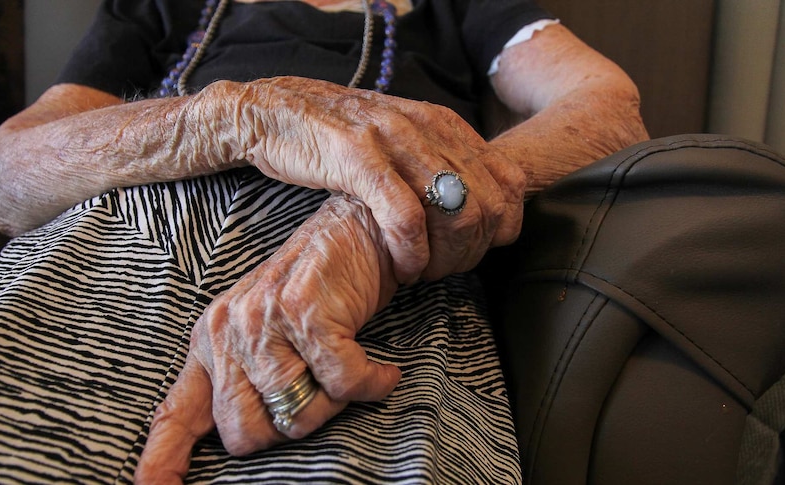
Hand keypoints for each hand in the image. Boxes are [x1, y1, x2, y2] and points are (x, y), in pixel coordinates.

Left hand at [134, 195, 401, 483]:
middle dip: (290, 426)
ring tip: (347, 367)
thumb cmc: (319, 287)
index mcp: (211, 340)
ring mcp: (264, 320)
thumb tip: (241, 440)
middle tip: (318, 390)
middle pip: (247, 434)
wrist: (359, 227)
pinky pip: (343, 386)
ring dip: (334, 404)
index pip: (177, 414)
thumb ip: (244, 379)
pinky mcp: (306, 313)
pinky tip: (380, 370)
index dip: (161, 462)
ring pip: (297, 416)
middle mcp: (229, 330)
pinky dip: (371, 384)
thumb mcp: (265, 331)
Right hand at [202, 76, 525, 281]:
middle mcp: (427, 127)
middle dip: (474, 250)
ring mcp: (394, 140)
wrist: (273, 112)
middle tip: (445, 271)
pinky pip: (406, 217)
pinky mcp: (358, 158)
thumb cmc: (338, 137)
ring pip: (457, 211)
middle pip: (489, 204)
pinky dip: (412, 253)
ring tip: (424, 272)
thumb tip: (479, 203)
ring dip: (446, 256)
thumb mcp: (399, 140)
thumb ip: (438, 162)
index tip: (476, 253)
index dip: (503, 228)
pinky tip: (403, 269)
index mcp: (443, 123)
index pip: (510, 182)